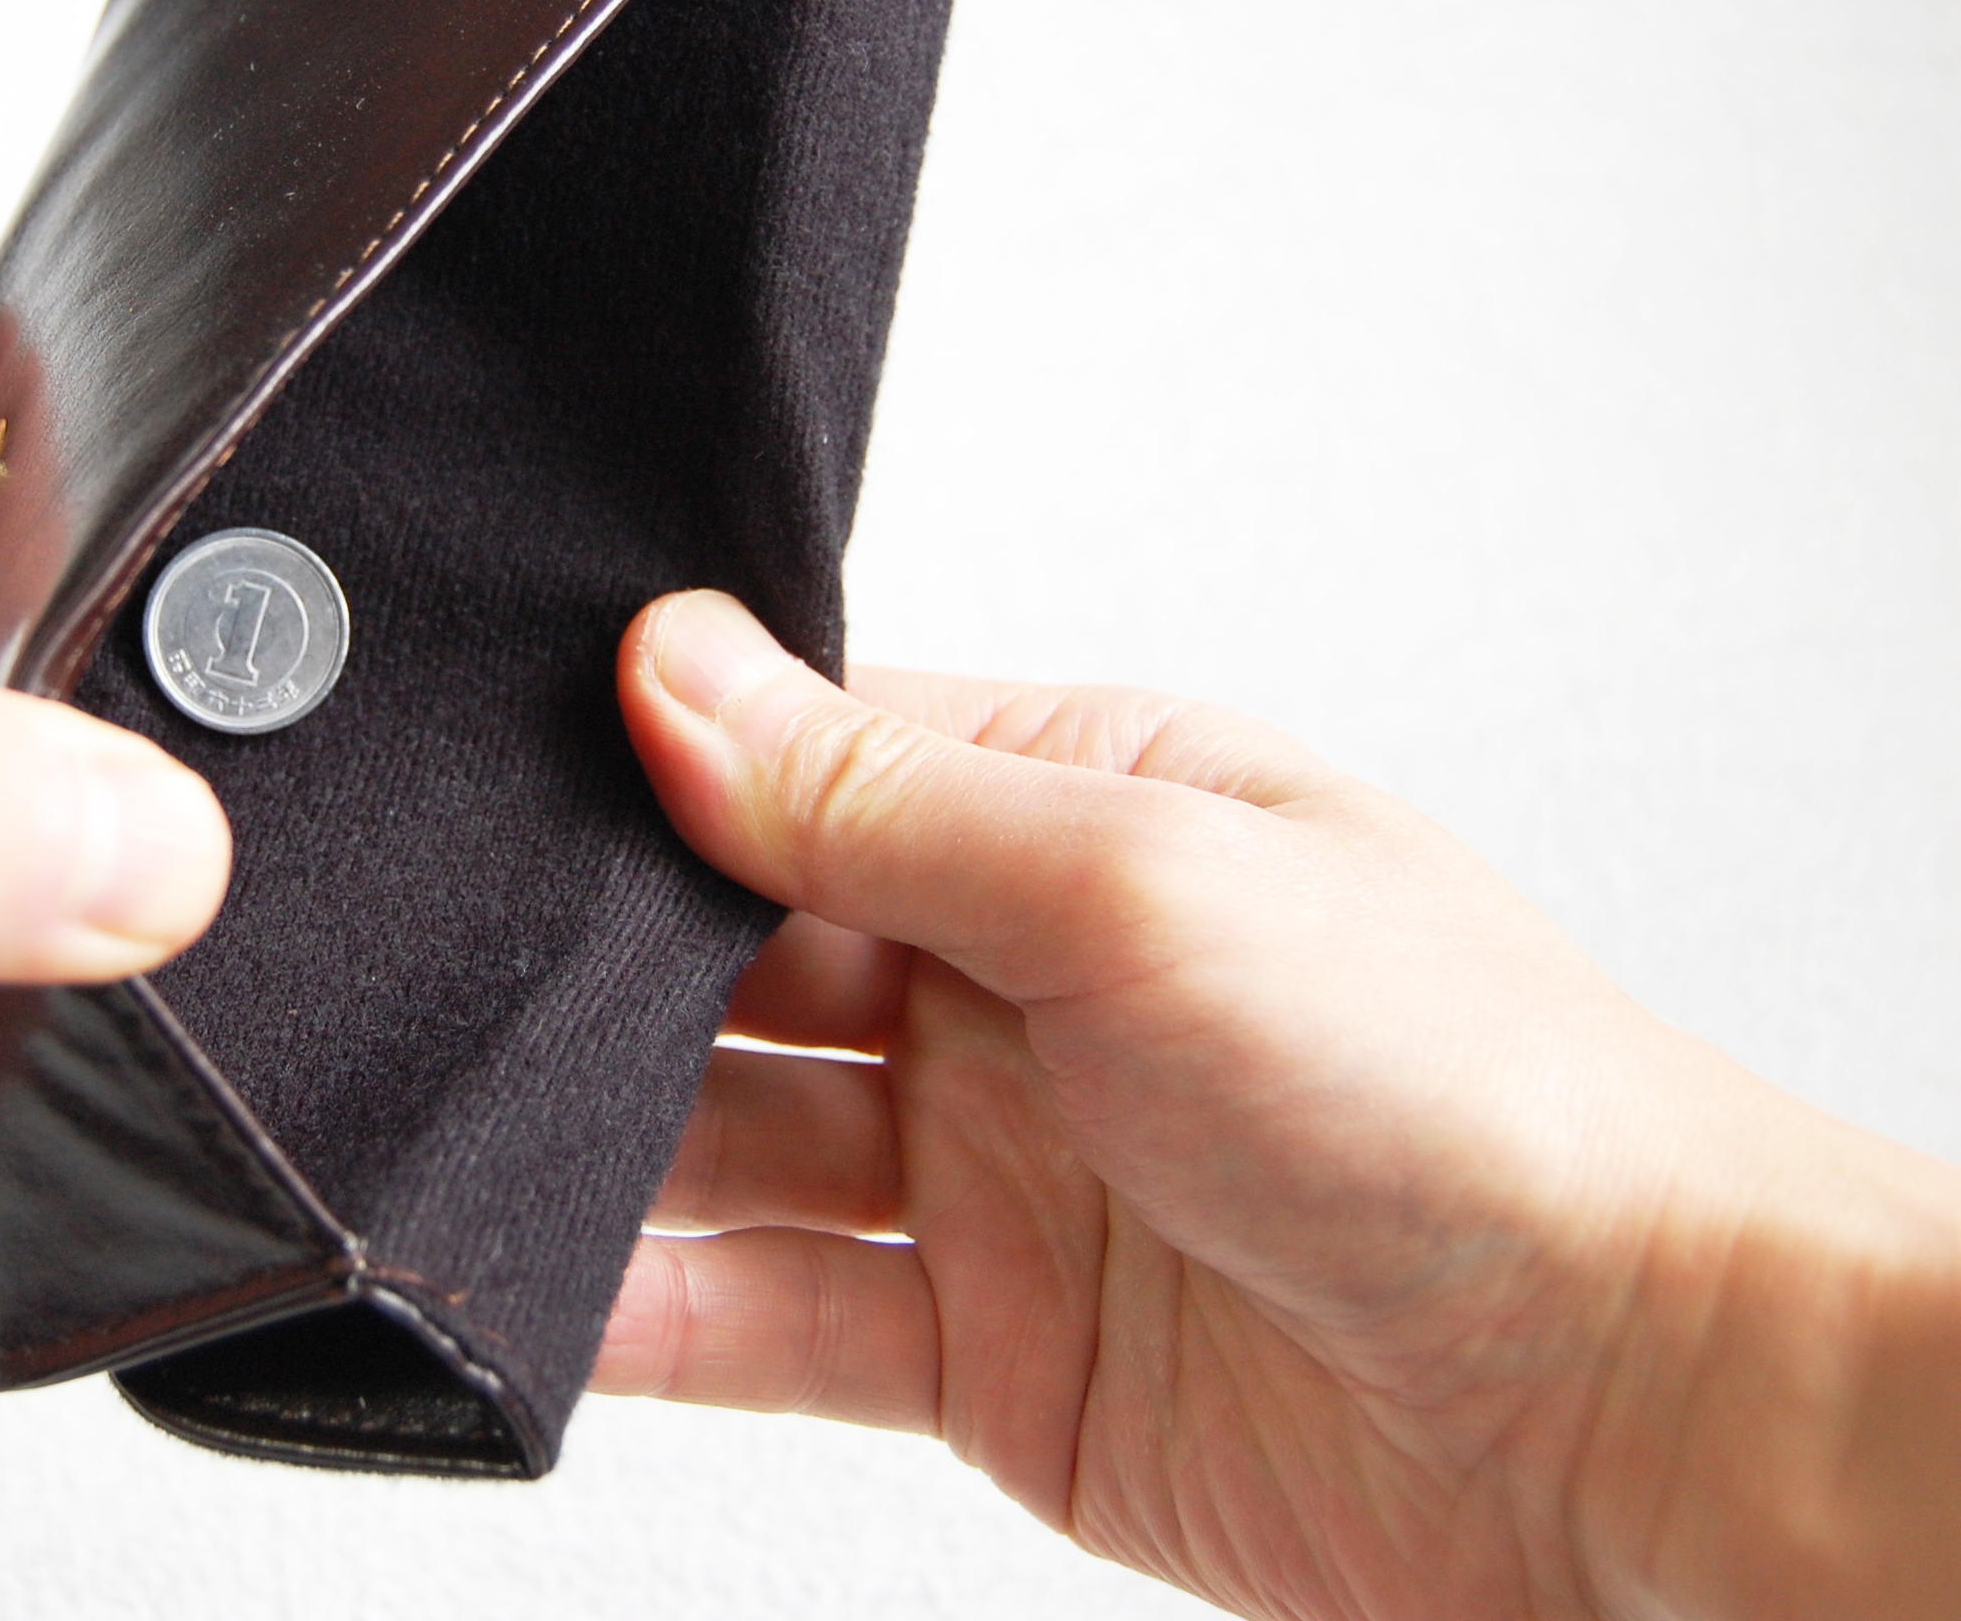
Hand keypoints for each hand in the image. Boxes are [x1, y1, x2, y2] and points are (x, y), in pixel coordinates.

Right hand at [594, 590, 1960, 1619]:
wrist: (1624, 1412)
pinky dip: (659, 1314)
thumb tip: (674, 669)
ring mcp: (996, 1172)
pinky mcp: (985, 1350)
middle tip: (456, 990)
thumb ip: (881, 798)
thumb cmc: (1471, 1097)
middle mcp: (1018, 983)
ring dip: (607, 1151)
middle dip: (605, 981)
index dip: (656, 788)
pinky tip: (559, 1301)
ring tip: (472, 1149)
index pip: (804, 771)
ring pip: (734, 1145)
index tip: (504, 797)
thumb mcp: (1142, 885)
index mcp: (1071, 815)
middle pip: (739, 963)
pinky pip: (777, 1319)